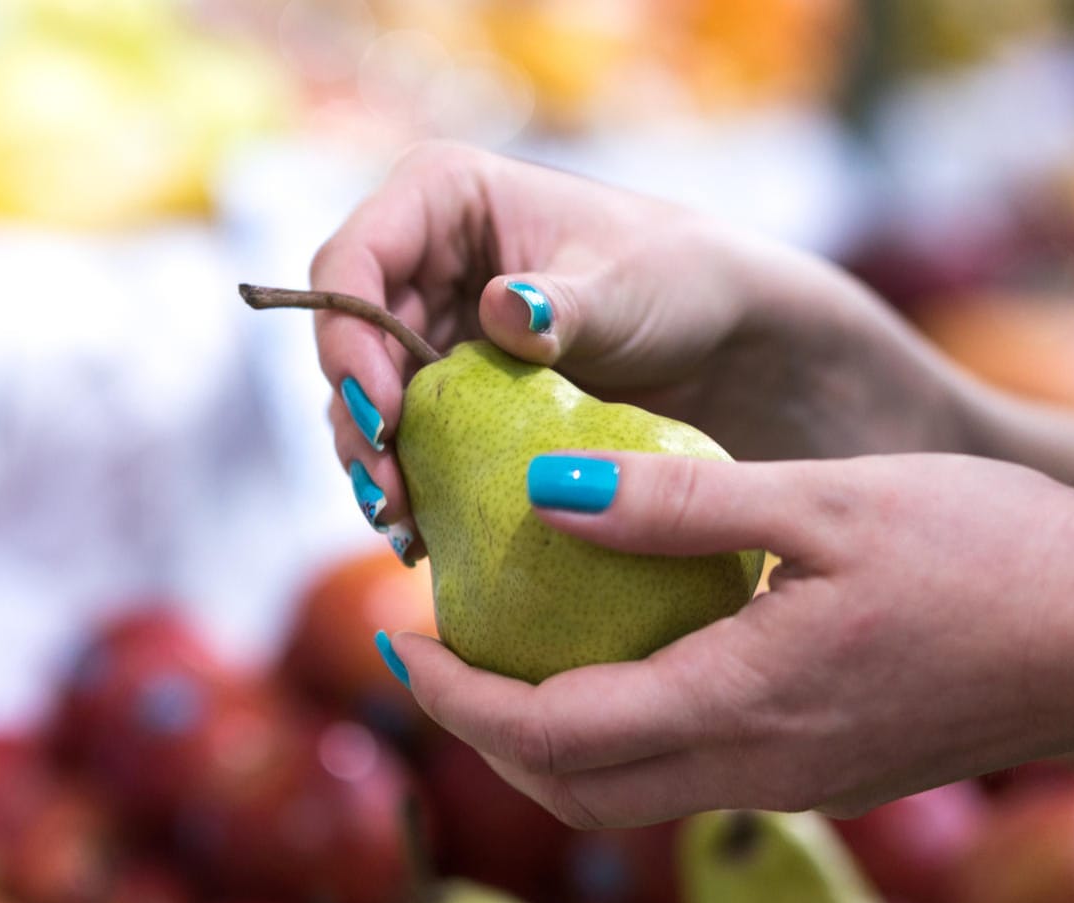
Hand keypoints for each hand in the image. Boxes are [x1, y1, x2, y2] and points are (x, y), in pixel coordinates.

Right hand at [310, 142, 964, 562]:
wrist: (729, 342)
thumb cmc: (686, 283)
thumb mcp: (629, 289)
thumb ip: (562, 305)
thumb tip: (507, 311)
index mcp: (444, 195)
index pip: (352, 258)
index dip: (345, 335)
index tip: (380, 411)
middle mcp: (422, 259)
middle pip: (346, 340)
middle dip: (354, 420)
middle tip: (386, 494)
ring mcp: (432, 328)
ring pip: (367, 399)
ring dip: (376, 464)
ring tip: (403, 526)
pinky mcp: (454, 393)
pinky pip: (410, 439)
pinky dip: (414, 483)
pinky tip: (428, 536)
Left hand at [379, 452, 1073, 826]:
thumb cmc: (993, 548)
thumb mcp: (825, 500)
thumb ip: (675, 506)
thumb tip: (542, 494)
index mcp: (744, 703)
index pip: (550, 732)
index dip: (456, 694)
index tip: (399, 630)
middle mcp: (761, 769)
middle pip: (576, 788)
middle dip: (485, 729)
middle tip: (435, 648)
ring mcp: (804, 783)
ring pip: (635, 791)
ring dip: (554, 735)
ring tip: (515, 648)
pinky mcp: (838, 772)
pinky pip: (701, 770)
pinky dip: (631, 728)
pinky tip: (637, 651)